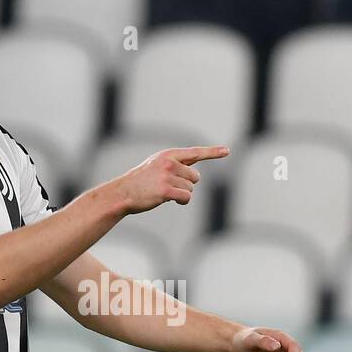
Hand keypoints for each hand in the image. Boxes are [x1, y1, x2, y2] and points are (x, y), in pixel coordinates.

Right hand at [108, 145, 228, 214]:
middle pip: (195, 176)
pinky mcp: (166, 190)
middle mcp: (169, 162)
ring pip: (190, 188)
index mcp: (169, 155)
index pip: (195, 152)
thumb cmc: (142, 181)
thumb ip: (177, 165)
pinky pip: (186, 197)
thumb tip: (195, 172)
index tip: (227, 151)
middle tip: (169, 185)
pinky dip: (181, 200)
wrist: (124, 192)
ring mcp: (167, 176)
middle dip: (186, 184)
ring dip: (181, 193)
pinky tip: (170, 199)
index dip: (212, 152)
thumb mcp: (158, 165)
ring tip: (164, 192)